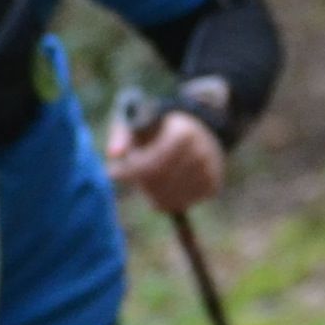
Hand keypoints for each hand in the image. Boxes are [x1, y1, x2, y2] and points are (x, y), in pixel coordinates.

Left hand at [105, 106, 227, 215]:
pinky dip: (164, 197)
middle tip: (129, 173)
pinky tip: (164, 182)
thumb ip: (124, 134)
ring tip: (148, 174)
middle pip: (157, 181)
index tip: (112, 172)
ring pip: (166, 197)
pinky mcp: (212, 186)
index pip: (151, 164)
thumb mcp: (140, 121)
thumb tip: (113, 154)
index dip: (129, 171)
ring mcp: (209, 171)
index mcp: (184, 133)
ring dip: (150, 190)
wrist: (200, 128)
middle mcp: (201, 153)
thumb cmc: (161, 126)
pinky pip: (178, 203)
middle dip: (139, 180)